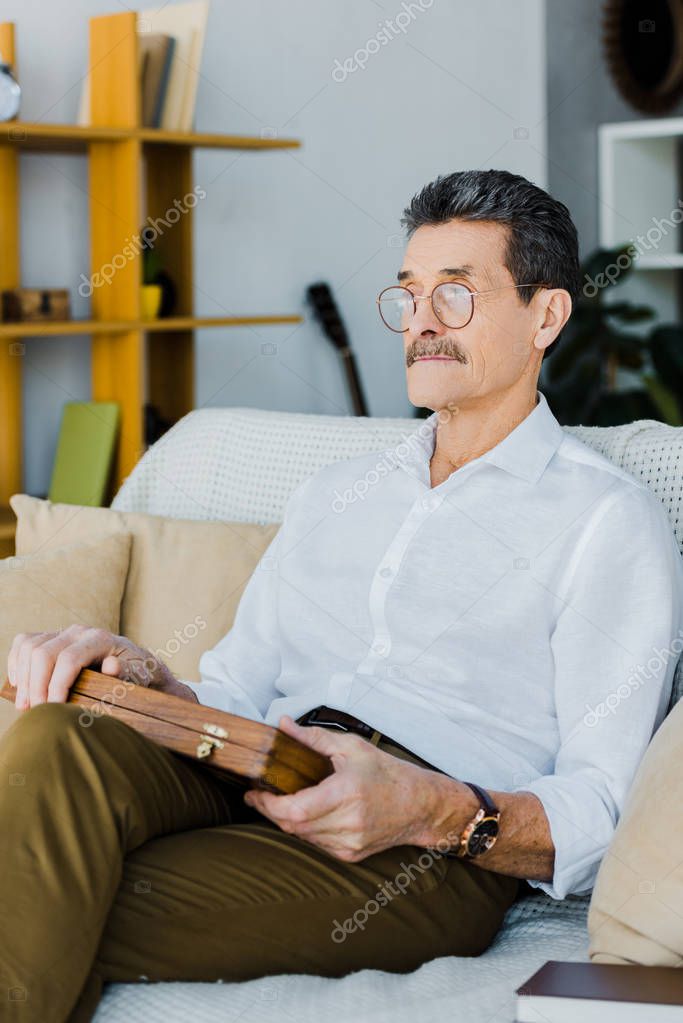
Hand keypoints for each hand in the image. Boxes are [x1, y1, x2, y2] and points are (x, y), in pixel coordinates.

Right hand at [7, 624, 197, 709]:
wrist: (133, 664)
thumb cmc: (136, 674)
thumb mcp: (139, 676)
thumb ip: (127, 673)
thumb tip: (112, 666)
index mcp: (100, 639)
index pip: (69, 659)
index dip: (56, 686)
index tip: (53, 710)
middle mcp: (79, 631)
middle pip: (44, 653)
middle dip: (36, 685)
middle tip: (36, 713)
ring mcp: (63, 632)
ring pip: (30, 647)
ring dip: (23, 678)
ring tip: (25, 705)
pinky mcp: (51, 637)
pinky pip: (24, 643)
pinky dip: (16, 663)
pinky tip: (18, 684)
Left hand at [243, 716, 472, 860]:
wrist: (418, 804)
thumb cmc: (387, 773)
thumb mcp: (351, 747)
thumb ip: (313, 738)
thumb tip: (283, 725)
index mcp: (346, 794)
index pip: (294, 810)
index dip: (268, 804)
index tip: (254, 791)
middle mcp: (348, 823)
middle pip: (292, 826)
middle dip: (270, 811)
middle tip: (259, 794)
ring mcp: (349, 843)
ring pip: (302, 837)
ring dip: (286, 821)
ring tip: (280, 801)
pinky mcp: (350, 854)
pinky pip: (316, 843)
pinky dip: (305, 829)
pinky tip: (306, 814)